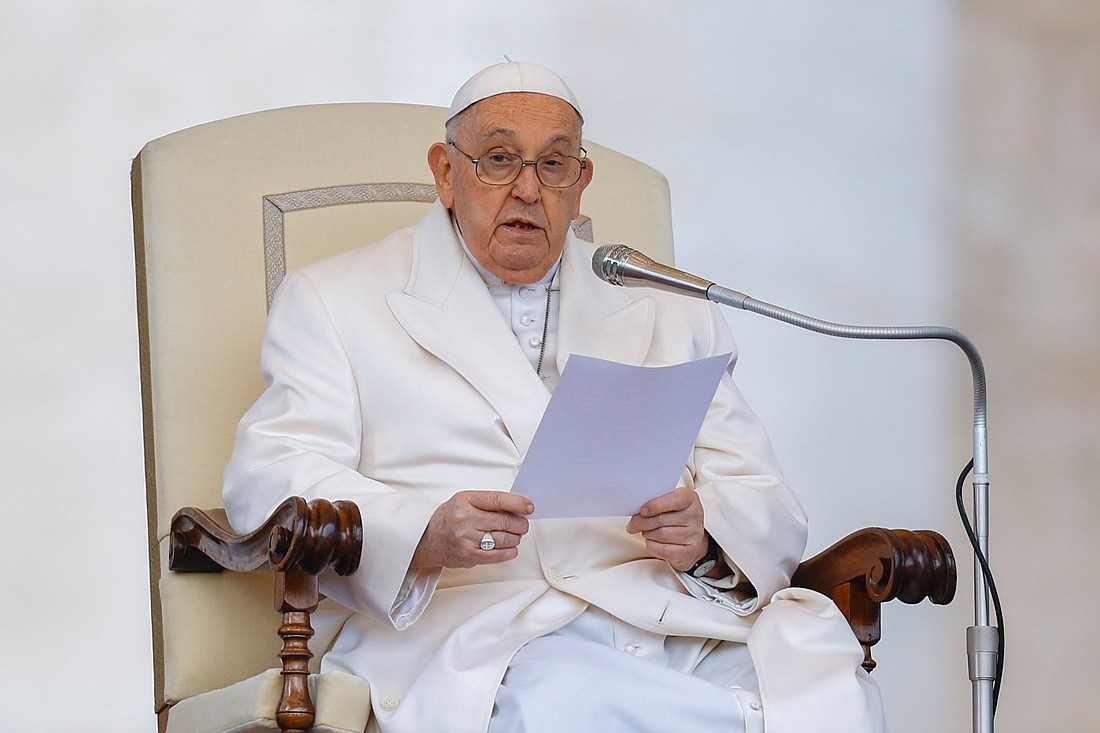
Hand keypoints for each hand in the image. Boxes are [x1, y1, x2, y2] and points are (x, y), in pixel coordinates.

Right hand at [410, 490, 533, 569]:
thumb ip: (488, 502)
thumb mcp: (464, 500)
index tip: (529, 506)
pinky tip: (511, 547)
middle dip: (520, 523)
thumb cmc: (448, 517)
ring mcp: (468, 540)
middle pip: (505, 522)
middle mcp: (466, 520)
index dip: (518, 503)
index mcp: (465, 501)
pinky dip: (510, 551)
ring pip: (504, 539)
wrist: (426, 539)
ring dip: (516, 538)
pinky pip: (498, 556)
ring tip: (515, 535)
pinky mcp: (470, 557)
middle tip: (523, 523)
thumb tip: (517, 507)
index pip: (498, 500)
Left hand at [626, 487, 709, 572]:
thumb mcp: (668, 504)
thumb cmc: (675, 517)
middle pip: (662, 519)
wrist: (691, 539)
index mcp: (690, 498)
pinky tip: (651, 541)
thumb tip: (636, 512)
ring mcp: (694, 534)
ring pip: (662, 535)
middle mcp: (695, 515)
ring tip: (645, 531)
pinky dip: (652, 546)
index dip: (655, 505)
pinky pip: (664, 550)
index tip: (642, 510)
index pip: (675, 500)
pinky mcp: (689, 551)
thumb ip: (655, 503)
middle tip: (634, 523)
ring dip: (648, 533)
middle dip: (643, 522)